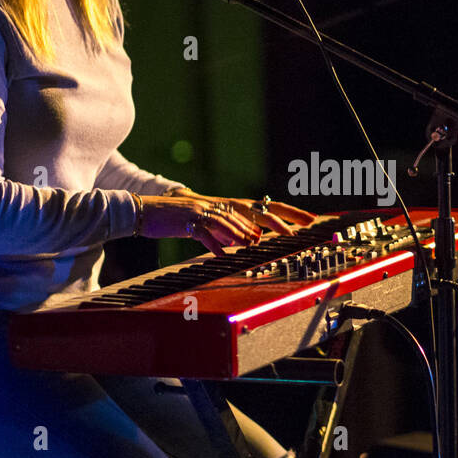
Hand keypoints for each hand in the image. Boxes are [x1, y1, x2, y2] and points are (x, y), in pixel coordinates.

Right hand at [136, 193, 260, 254]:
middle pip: (229, 217)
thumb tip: (219, 242)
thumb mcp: (186, 223)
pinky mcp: (184, 222)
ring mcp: (193, 213)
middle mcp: (201, 206)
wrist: (140, 211)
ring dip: (236, 235)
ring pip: (220, 223)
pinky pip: (203, 234)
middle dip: (245, 228)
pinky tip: (221, 255)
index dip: (244, 222)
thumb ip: (203, 230)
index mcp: (202, 205)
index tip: (256, 232)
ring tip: (247, 245)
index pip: (228, 213)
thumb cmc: (161, 218)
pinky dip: (214, 245)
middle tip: (257, 240)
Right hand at [138, 190, 314, 254]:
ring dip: (243, 233)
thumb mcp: (207, 224)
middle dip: (277, 221)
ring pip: (229, 221)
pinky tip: (223, 253)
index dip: (288, 212)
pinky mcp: (187, 220)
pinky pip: (204, 232)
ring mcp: (203, 210)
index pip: (264, 207)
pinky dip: (214, 243)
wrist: (147, 210)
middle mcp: (218, 204)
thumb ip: (226, 230)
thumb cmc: (177, 219)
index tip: (309, 219)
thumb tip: (245, 241)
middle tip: (295, 232)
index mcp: (226, 205)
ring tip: (256, 243)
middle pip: (254, 211)